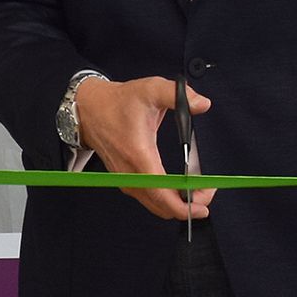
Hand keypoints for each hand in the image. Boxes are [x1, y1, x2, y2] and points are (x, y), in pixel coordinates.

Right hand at [73, 76, 214, 220]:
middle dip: (189, 206)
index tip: (207, 197)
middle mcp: (130, 173)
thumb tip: (203, 104)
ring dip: (178, 204)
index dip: (187, 204)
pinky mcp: (124, 180)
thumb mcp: (150, 89)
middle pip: (162, 207)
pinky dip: (166, 201)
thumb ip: (178, 95)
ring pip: (156, 207)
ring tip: (197, 190)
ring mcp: (126, 179)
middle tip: (208, 192)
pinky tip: (179, 190)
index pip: (163, 193)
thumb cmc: (119, 101)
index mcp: (138, 155)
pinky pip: (148, 200)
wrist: (89, 108)